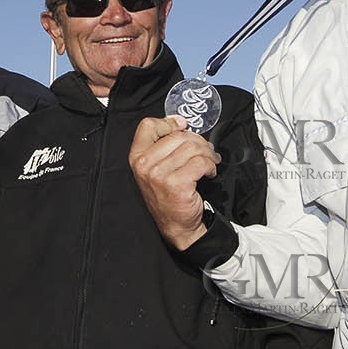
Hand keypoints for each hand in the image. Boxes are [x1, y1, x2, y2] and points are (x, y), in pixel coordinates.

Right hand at [129, 116, 219, 250]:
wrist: (176, 226)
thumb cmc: (168, 196)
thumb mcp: (155, 168)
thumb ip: (163, 145)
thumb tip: (180, 123)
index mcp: (137, 157)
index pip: (148, 125)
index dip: (168, 122)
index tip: (183, 126)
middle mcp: (144, 165)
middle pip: (178, 136)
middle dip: (198, 142)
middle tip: (207, 151)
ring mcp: (159, 175)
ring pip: (192, 148)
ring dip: (207, 154)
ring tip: (210, 162)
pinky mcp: (176, 184)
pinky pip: (201, 162)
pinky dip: (210, 165)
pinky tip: (209, 172)